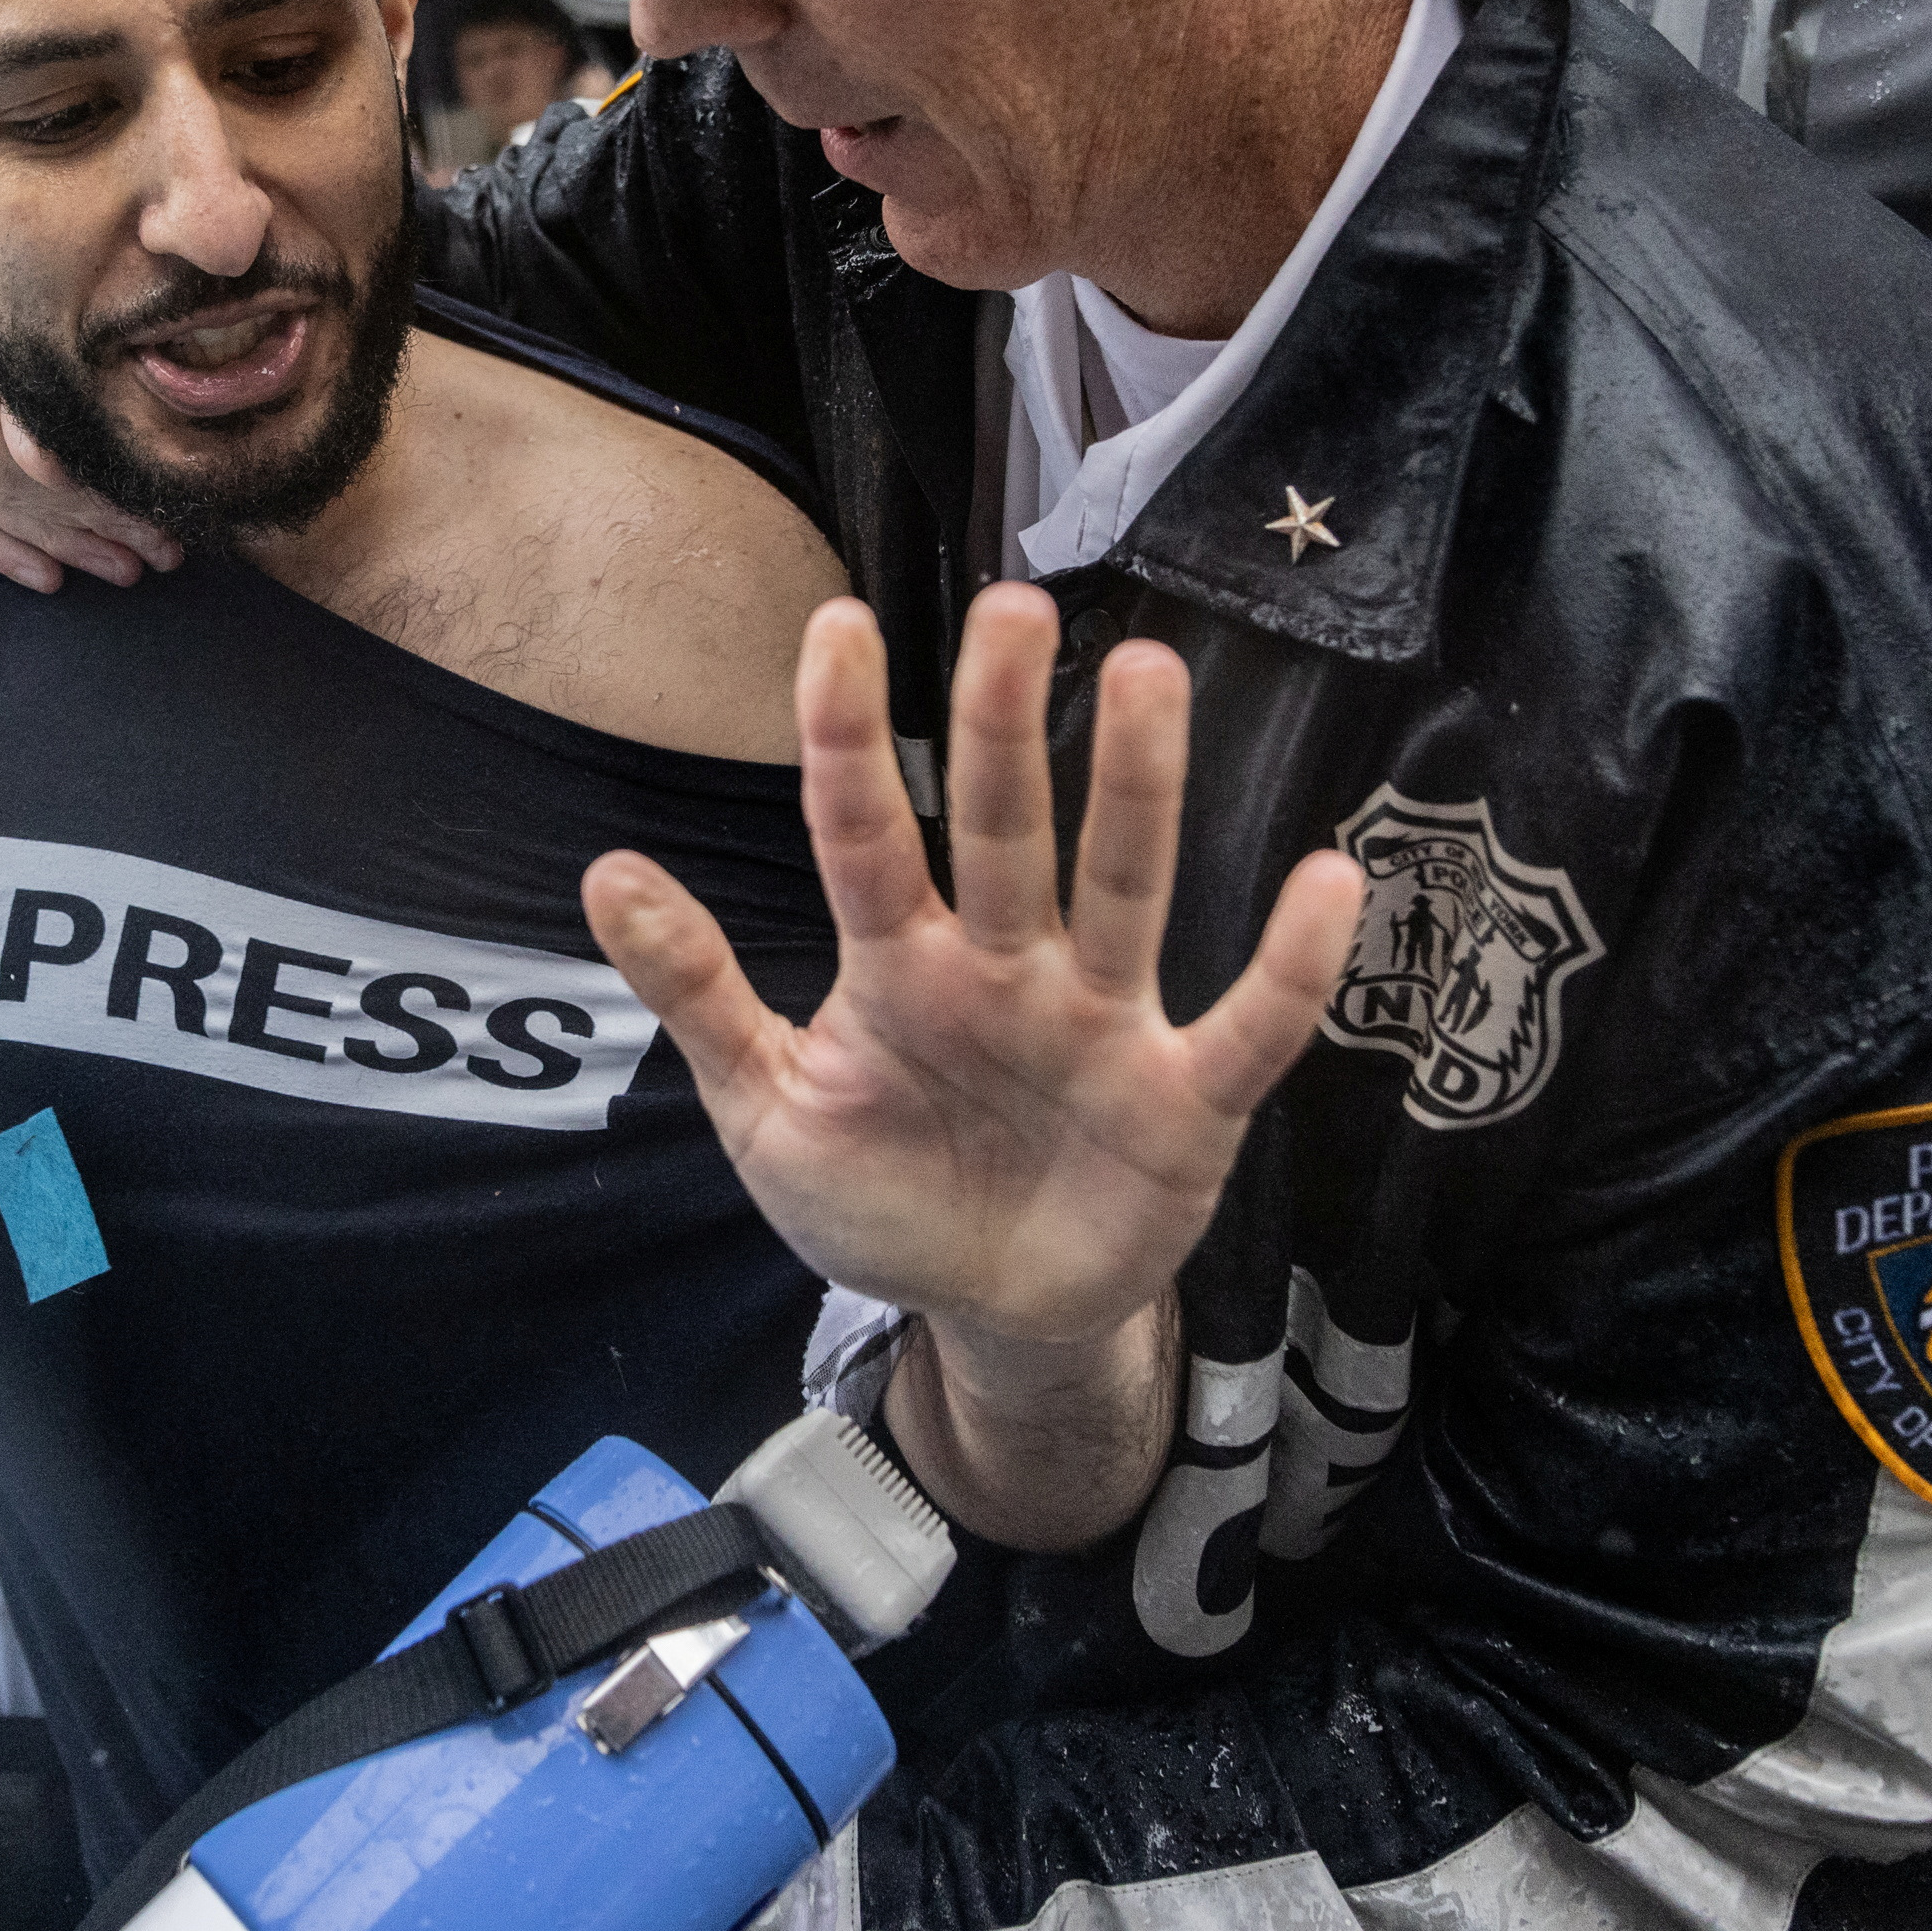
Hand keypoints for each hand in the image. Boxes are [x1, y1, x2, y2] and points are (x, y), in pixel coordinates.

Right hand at [0, 196, 179, 593]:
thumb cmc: (6, 232)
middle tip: (156, 554)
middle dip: (80, 525)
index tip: (153, 526)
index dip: (77, 498)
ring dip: (51, 540)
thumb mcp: (30, 291)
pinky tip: (50, 570)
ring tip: (123, 564)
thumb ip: (38, 374)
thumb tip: (48, 468)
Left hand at [583, 587, 1358, 1352]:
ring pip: (1123, 889)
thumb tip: (605, 869)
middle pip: (1004, 828)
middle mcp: (1007, 967)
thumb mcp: (768, 1110)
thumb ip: (701, 994)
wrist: (993, 1320)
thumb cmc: (885, 1197)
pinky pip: (1246, 1027)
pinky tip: (1326, 882)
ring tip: (1152, 675)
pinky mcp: (1185, 1102)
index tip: (835, 627)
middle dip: (1006, 724)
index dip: (848, 738)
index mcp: (900, 965)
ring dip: (1139, 789)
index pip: (865, 832)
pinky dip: (1289, 966)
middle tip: (1015, 610)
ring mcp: (1102, 1024)